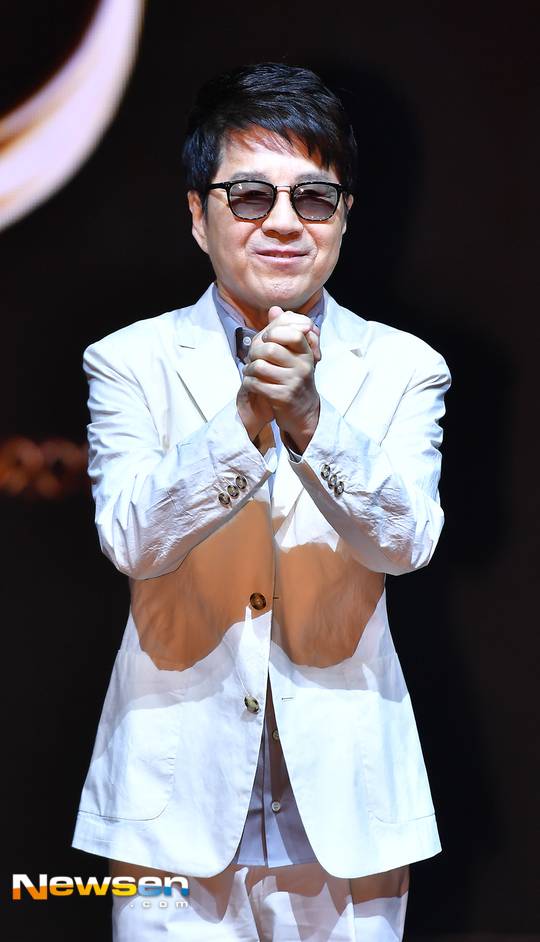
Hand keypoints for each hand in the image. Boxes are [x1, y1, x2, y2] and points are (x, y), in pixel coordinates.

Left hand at [243, 307, 320, 452]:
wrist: (302, 411)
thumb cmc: (294, 377)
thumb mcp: (294, 354)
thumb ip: (283, 330)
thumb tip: (275, 309)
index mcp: (305, 352)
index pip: (293, 333)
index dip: (273, 332)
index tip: (265, 338)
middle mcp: (302, 366)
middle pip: (270, 349)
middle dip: (255, 352)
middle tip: (253, 357)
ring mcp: (293, 382)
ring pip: (260, 366)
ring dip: (249, 369)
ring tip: (251, 371)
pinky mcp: (283, 397)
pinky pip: (256, 384)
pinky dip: (249, 383)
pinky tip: (251, 383)